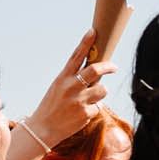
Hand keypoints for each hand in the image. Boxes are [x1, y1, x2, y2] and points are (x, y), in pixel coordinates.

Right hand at [26, 29, 114, 149]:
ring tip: (89, 99)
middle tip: (114, 66)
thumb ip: (74, 78)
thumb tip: (94, 71)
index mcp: (62, 77)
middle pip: (94, 70)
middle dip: (107, 66)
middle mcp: (70, 86)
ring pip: (102, 89)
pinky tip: (81, 114)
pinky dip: (93, 110)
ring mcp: (78, 100)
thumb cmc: (53, 106)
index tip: (93, 32)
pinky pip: (98, 107)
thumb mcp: (59, 87)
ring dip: (100, 92)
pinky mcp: (85, 113)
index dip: (85, 43)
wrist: (43, 128)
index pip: (75, 56)